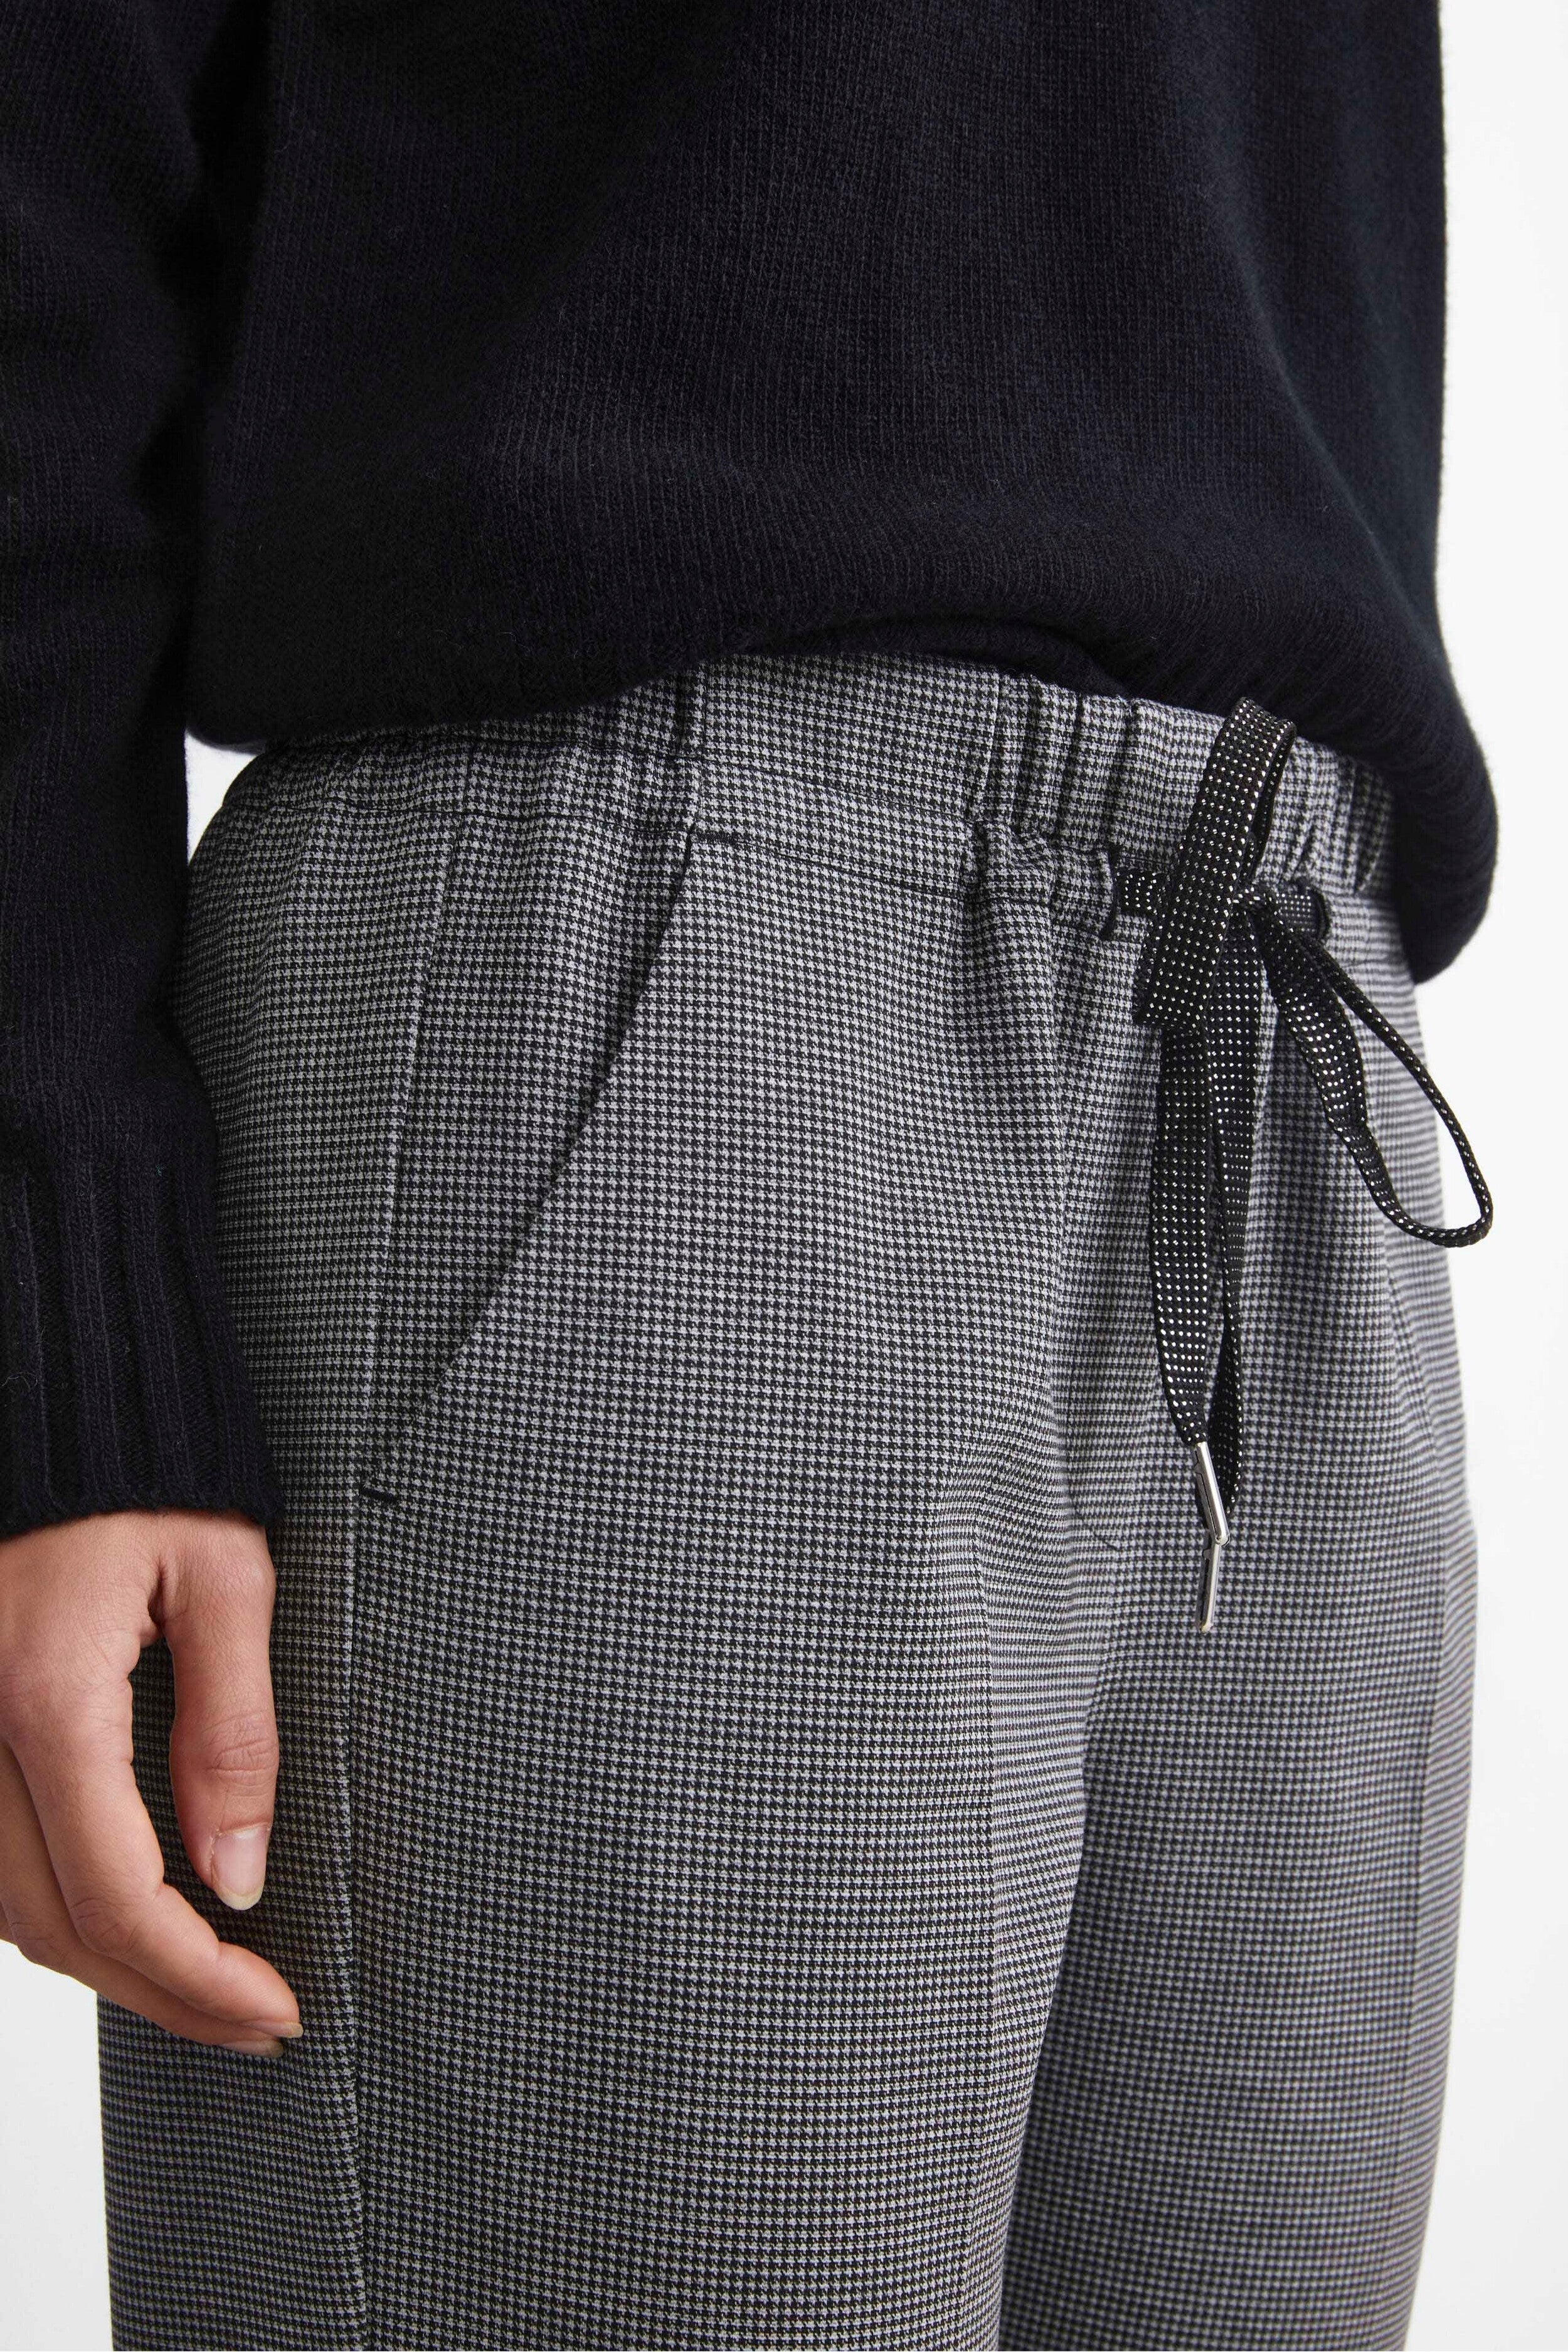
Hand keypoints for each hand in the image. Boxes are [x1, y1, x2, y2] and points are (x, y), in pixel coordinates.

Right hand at [0, 1508, 300, 2055]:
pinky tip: (127, 1920)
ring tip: (205, 1986)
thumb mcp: (226, 1577)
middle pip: (56, 1926)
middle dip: (162, 1994)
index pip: (118, 1894)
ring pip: (10, 1910)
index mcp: (47, 1698)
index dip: (198, 1976)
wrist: (58, 1399)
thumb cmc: (146, 1471)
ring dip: (106, 1965)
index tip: (275, 2007)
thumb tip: (238, 1873)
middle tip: (256, 2020)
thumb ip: (232, 1730)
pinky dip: (57, 1909)